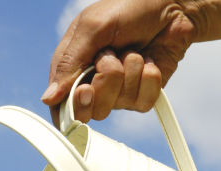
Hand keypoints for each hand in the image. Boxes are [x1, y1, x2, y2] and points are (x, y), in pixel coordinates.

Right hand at [42, 0, 202, 125]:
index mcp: (71, 67)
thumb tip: (48, 99)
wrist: (172, 5)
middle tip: (111, 59)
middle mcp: (92, 83)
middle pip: (89, 110)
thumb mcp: (92, 27)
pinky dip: (149, 79)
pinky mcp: (142, 94)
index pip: (60, 104)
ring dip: (130, 73)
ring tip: (133, 50)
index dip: (72, 105)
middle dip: (105, 83)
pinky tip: (149, 61)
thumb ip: (69, 63)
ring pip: (118, 105)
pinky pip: (143, 102)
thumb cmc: (129, 7)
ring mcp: (118, 91)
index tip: (86, 89)